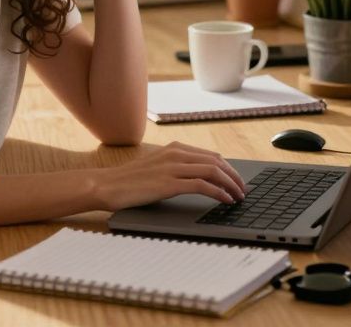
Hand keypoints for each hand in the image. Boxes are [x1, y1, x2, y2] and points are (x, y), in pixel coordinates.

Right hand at [90, 141, 247, 210]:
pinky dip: (219, 193)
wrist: (107, 185)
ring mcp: (172, 167)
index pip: (210, 156)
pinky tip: (225, 201)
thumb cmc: (128, 181)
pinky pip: (203, 186)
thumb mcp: (155, 168)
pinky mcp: (169, 183)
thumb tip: (195, 178)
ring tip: (238, 197)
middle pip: (216, 161)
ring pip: (213, 171)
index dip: (228, 169)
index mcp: (173, 148)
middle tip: (243, 190)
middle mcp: (175, 154)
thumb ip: (174, 168)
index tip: (236, 180)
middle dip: (234, 176)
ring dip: (231, 185)